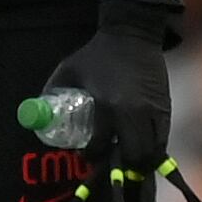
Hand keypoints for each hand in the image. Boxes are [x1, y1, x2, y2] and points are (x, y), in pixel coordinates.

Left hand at [42, 24, 170, 167]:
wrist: (133, 34)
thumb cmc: (96, 54)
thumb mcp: (67, 69)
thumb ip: (51, 91)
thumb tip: (36, 113)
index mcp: (107, 105)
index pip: (100, 145)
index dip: (91, 156)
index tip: (85, 156)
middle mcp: (132, 112)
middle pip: (132, 155)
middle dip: (121, 167)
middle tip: (110, 163)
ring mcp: (152, 111)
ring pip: (152, 151)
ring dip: (140, 161)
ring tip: (127, 160)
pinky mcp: (165, 107)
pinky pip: (163, 138)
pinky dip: (153, 148)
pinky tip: (142, 148)